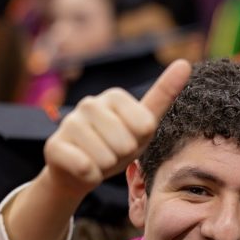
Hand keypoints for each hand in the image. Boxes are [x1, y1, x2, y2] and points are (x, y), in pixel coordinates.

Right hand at [42, 59, 191, 195]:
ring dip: (106, 166)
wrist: (81, 171)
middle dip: (124, 154)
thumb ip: (163, 95)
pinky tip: (84, 168)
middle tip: (113, 151)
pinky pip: (85, 167)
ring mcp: (69, 123)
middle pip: (125, 142)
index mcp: (114, 96)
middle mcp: (89, 104)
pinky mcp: (54, 145)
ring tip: (98, 159)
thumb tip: (185, 63)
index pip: (145, 125)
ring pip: (105, 156)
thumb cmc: (117, 145)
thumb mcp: (144, 124)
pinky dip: (90, 175)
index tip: (131, 137)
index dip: (141, 139)